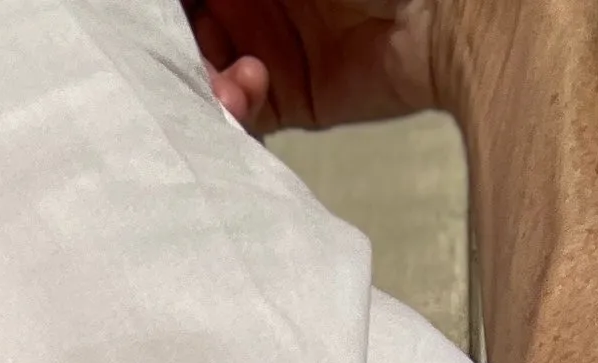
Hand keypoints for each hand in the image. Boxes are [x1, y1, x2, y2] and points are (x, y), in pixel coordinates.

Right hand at [185, 0, 440, 134]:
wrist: (452, 10)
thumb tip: (171, 7)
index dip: (160, 14)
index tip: (145, 25)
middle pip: (182, 33)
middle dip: (172, 48)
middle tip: (175, 55)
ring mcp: (268, 47)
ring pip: (201, 75)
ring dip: (199, 82)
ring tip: (228, 79)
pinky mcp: (289, 99)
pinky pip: (236, 115)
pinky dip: (226, 114)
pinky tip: (241, 94)